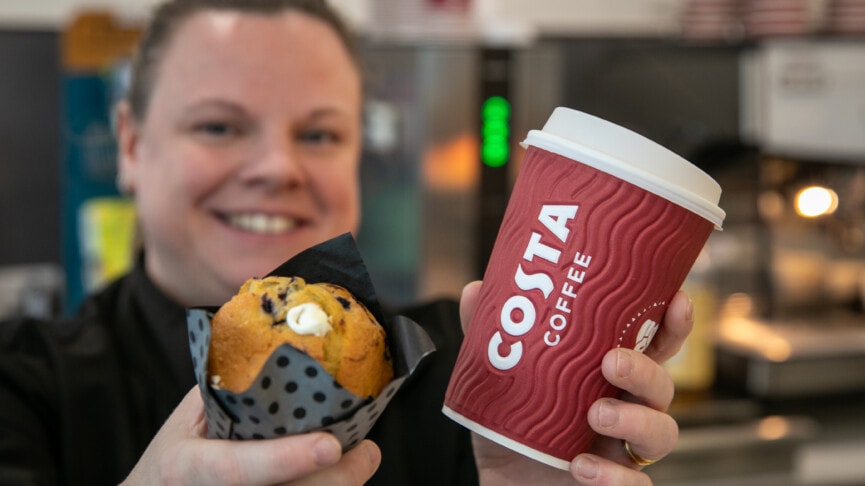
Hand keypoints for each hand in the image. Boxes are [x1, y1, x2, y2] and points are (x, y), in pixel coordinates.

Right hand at [122, 387, 380, 485]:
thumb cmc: (171, 461)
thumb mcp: (187, 421)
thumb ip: (228, 391)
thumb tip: (282, 350)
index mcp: (188, 467)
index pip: (238, 468)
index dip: (285, 458)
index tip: (330, 445)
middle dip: (335, 480)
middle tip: (367, 452)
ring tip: (362, 460)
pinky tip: (338, 475)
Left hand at [459, 281, 691, 485]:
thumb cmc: (512, 429)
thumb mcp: (496, 381)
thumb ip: (488, 337)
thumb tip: (476, 291)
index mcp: (607, 377)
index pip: (653, 347)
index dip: (673, 324)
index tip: (677, 299)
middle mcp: (625, 410)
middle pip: (662, 386)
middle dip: (645, 370)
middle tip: (611, 362)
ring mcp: (623, 451)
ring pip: (662, 433)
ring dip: (635, 420)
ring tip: (597, 415)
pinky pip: (637, 484)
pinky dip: (614, 477)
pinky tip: (581, 466)